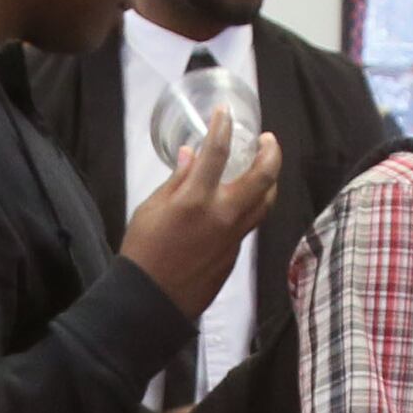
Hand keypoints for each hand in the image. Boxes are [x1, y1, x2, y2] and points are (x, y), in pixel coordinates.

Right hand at [120, 108, 282, 319]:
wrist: (150, 300)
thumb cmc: (142, 252)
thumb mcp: (150, 209)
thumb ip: (176, 180)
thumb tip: (189, 156)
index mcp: (196, 199)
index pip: (218, 152)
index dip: (223, 126)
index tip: (225, 112)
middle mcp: (223, 215)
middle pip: (263, 177)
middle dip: (270, 152)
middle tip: (268, 140)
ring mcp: (233, 236)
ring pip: (266, 202)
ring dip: (270, 180)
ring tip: (265, 167)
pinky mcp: (235, 254)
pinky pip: (250, 223)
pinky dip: (251, 206)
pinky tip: (241, 201)